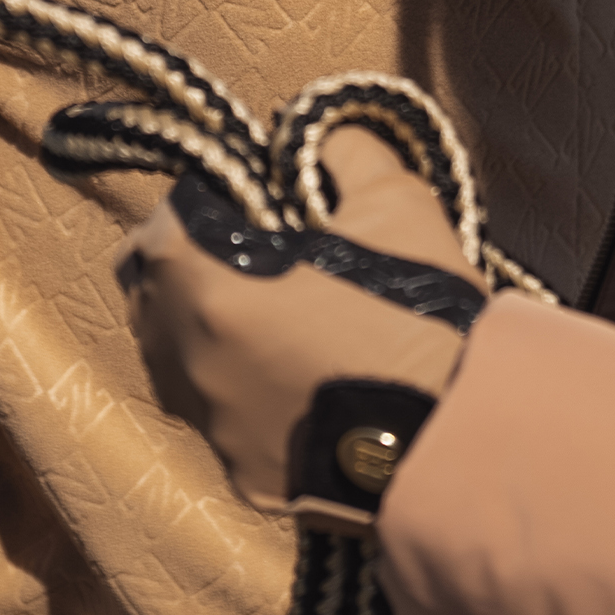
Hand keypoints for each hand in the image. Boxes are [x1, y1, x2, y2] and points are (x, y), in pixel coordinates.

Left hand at [117, 128, 483, 529]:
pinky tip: (309, 387)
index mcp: (195, 275)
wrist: (461, 444)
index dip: (212, 203)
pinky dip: (251, 398)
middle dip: (193, 266)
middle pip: (153, 289)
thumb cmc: (416, 312)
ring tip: (286, 326)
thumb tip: (321, 137)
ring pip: (180, 359)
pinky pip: (227, 420)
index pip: (168, 215)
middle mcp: (181, 352)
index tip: (257, 211)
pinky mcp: (244, 477)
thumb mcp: (392, 200)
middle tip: (259, 262)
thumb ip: (343, 150)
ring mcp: (208, 422)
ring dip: (213, 334)